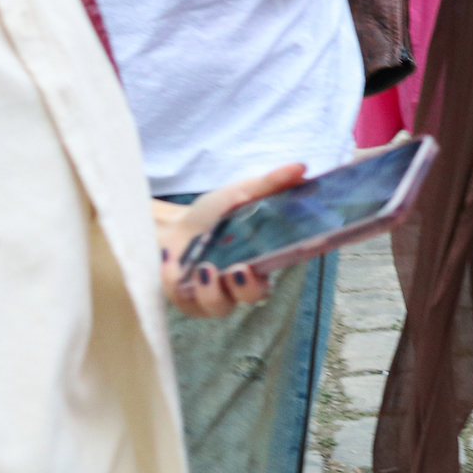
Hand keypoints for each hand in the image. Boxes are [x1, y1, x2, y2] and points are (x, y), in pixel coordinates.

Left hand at [155, 162, 306, 316]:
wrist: (171, 226)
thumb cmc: (211, 214)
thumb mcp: (240, 194)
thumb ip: (270, 183)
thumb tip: (301, 166)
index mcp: (261, 258)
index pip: (281, 266)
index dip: (283, 264)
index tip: (282, 254)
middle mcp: (241, 283)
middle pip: (254, 296)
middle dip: (248, 288)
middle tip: (239, 269)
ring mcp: (215, 295)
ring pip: (221, 306)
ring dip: (214, 291)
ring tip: (205, 268)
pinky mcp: (188, 301)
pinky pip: (189, 303)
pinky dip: (183, 286)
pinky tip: (178, 265)